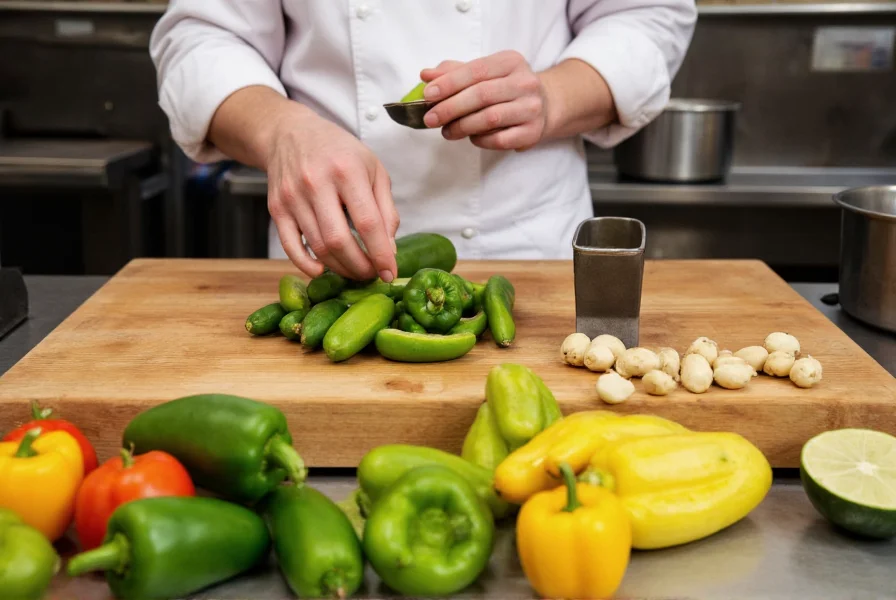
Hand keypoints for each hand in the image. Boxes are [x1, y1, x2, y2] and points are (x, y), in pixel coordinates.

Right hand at [262, 104, 399, 281]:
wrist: (291, 133)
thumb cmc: (339, 152)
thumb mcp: (373, 169)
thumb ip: (386, 209)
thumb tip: (389, 249)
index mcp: (347, 171)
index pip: (368, 223)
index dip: (381, 253)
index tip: (389, 273)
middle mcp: (316, 183)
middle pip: (339, 240)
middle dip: (359, 266)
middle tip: (371, 275)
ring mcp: (293, 197)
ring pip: (317, 247)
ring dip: (339, 268)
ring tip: (354, 271)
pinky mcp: (276, 208)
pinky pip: (290, 246)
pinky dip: (306, 265)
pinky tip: (322, 270)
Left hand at [420, 50, 548, 151]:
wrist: (544, 106)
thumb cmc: (505, 88)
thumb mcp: (484, 73)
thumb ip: (455, 72)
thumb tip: (425, 75)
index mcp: (511, 61)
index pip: (476, 70)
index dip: (449, 83)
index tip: (428, 94)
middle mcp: (525, 82)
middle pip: (481, 95)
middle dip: (450, 108)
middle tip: (430, 118)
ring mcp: (531, 108)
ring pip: (490, 119)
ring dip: (462, 126)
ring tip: (446, 131)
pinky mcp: (532, 132)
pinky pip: (499, 140)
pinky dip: (480, 140)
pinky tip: (471, 137)